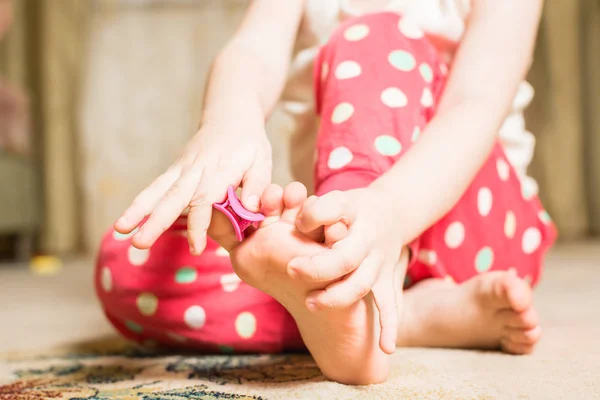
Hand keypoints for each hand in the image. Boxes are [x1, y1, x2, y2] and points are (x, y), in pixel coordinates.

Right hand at [114, 119, 271, 253]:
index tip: (196, 247)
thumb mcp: (262, 161)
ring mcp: (182, 168)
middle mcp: (196, 169)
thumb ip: (257, 186)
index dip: (200, 224)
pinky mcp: (175, 169)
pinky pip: (156, 187)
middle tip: (139, 243)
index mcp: (220, 169)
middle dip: (155, 221)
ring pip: (158, 190)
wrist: (230, 115)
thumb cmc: (249, 142)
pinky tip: (125, 220)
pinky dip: (140, 202)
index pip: (206, 199)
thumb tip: (250, 209)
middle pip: (174, 197)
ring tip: (120, 230)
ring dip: (138, 210)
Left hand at [289, 188, 404, 353]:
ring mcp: (379, 264)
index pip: (334, 214)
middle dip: (318, 268)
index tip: (297, 225)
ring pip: (361, 284)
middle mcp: (369, 243)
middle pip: (345, 259)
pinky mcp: (385, 280)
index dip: (314, 219)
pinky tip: (385, 349)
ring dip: (337, 297)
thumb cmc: (354, 209)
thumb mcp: (337, 199)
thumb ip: (318, 211)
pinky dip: (390, 326)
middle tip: (291, 269)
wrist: (393, 214)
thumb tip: (300, 228)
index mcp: (356, 219)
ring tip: (310, 303)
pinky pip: (390, 305)